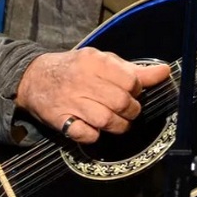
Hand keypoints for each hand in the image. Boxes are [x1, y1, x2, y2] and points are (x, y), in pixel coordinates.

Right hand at [15, 47, 171, 144]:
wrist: (33, 78)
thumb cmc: (74, 68)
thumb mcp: (101, 61)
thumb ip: (132, 69)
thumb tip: (164, 71)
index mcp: (94, 61)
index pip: (130, 80)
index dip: (136, 91)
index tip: (133, 93)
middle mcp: (82, 80)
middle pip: (120, 102)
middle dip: (131, 111)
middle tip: (128, 111)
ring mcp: (70, 101)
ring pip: (106, 120)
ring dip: (118, 126)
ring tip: (118, 122)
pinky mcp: (60, 120)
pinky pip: (86, 134)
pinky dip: (95, 135)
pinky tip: (95, 129)